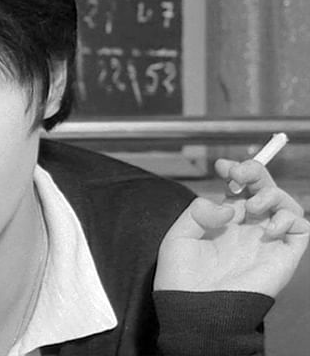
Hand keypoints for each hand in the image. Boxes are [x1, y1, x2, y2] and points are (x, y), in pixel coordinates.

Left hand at [154, 158, 309, 296]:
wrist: (194, 309)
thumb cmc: (182, 278)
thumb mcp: (178, 237)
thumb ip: (198, 213)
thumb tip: (227, 204)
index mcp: (222, 222)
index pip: (238, 188)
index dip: (236, 171)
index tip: (222, 166)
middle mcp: (247, 228)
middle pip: (263, 189)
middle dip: (256, 172)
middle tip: (240, 174)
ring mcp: (266, 241)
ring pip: (286, 204)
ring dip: (273, 194)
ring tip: (253, 205)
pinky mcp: (283, 256)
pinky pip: (302, 228)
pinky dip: (290, 218)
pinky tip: (267, 226)